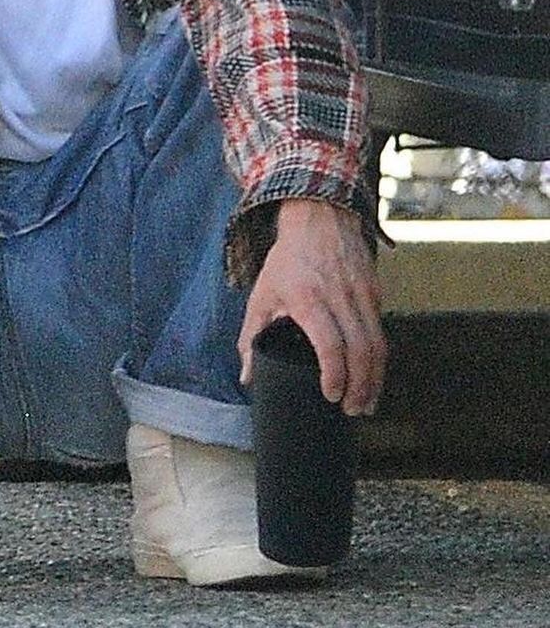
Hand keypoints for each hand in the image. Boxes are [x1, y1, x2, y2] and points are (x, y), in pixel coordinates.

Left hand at [237, 199, 386, 415]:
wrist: (318, 217)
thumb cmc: (287, 260)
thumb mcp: (262, 294)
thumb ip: (251, 337)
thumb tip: (247, 377)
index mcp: (307, 297)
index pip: (329, 343)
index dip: (334, 374)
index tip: (331, 396)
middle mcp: (338, 295)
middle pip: (360, 350)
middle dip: (360, 387)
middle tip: (353, 410)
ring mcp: (360, 293)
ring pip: (377, 343)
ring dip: (375, 378)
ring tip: (366, 401)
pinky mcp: (374, 291)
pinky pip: (380, 330)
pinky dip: (378, 357)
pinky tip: (372, 375)